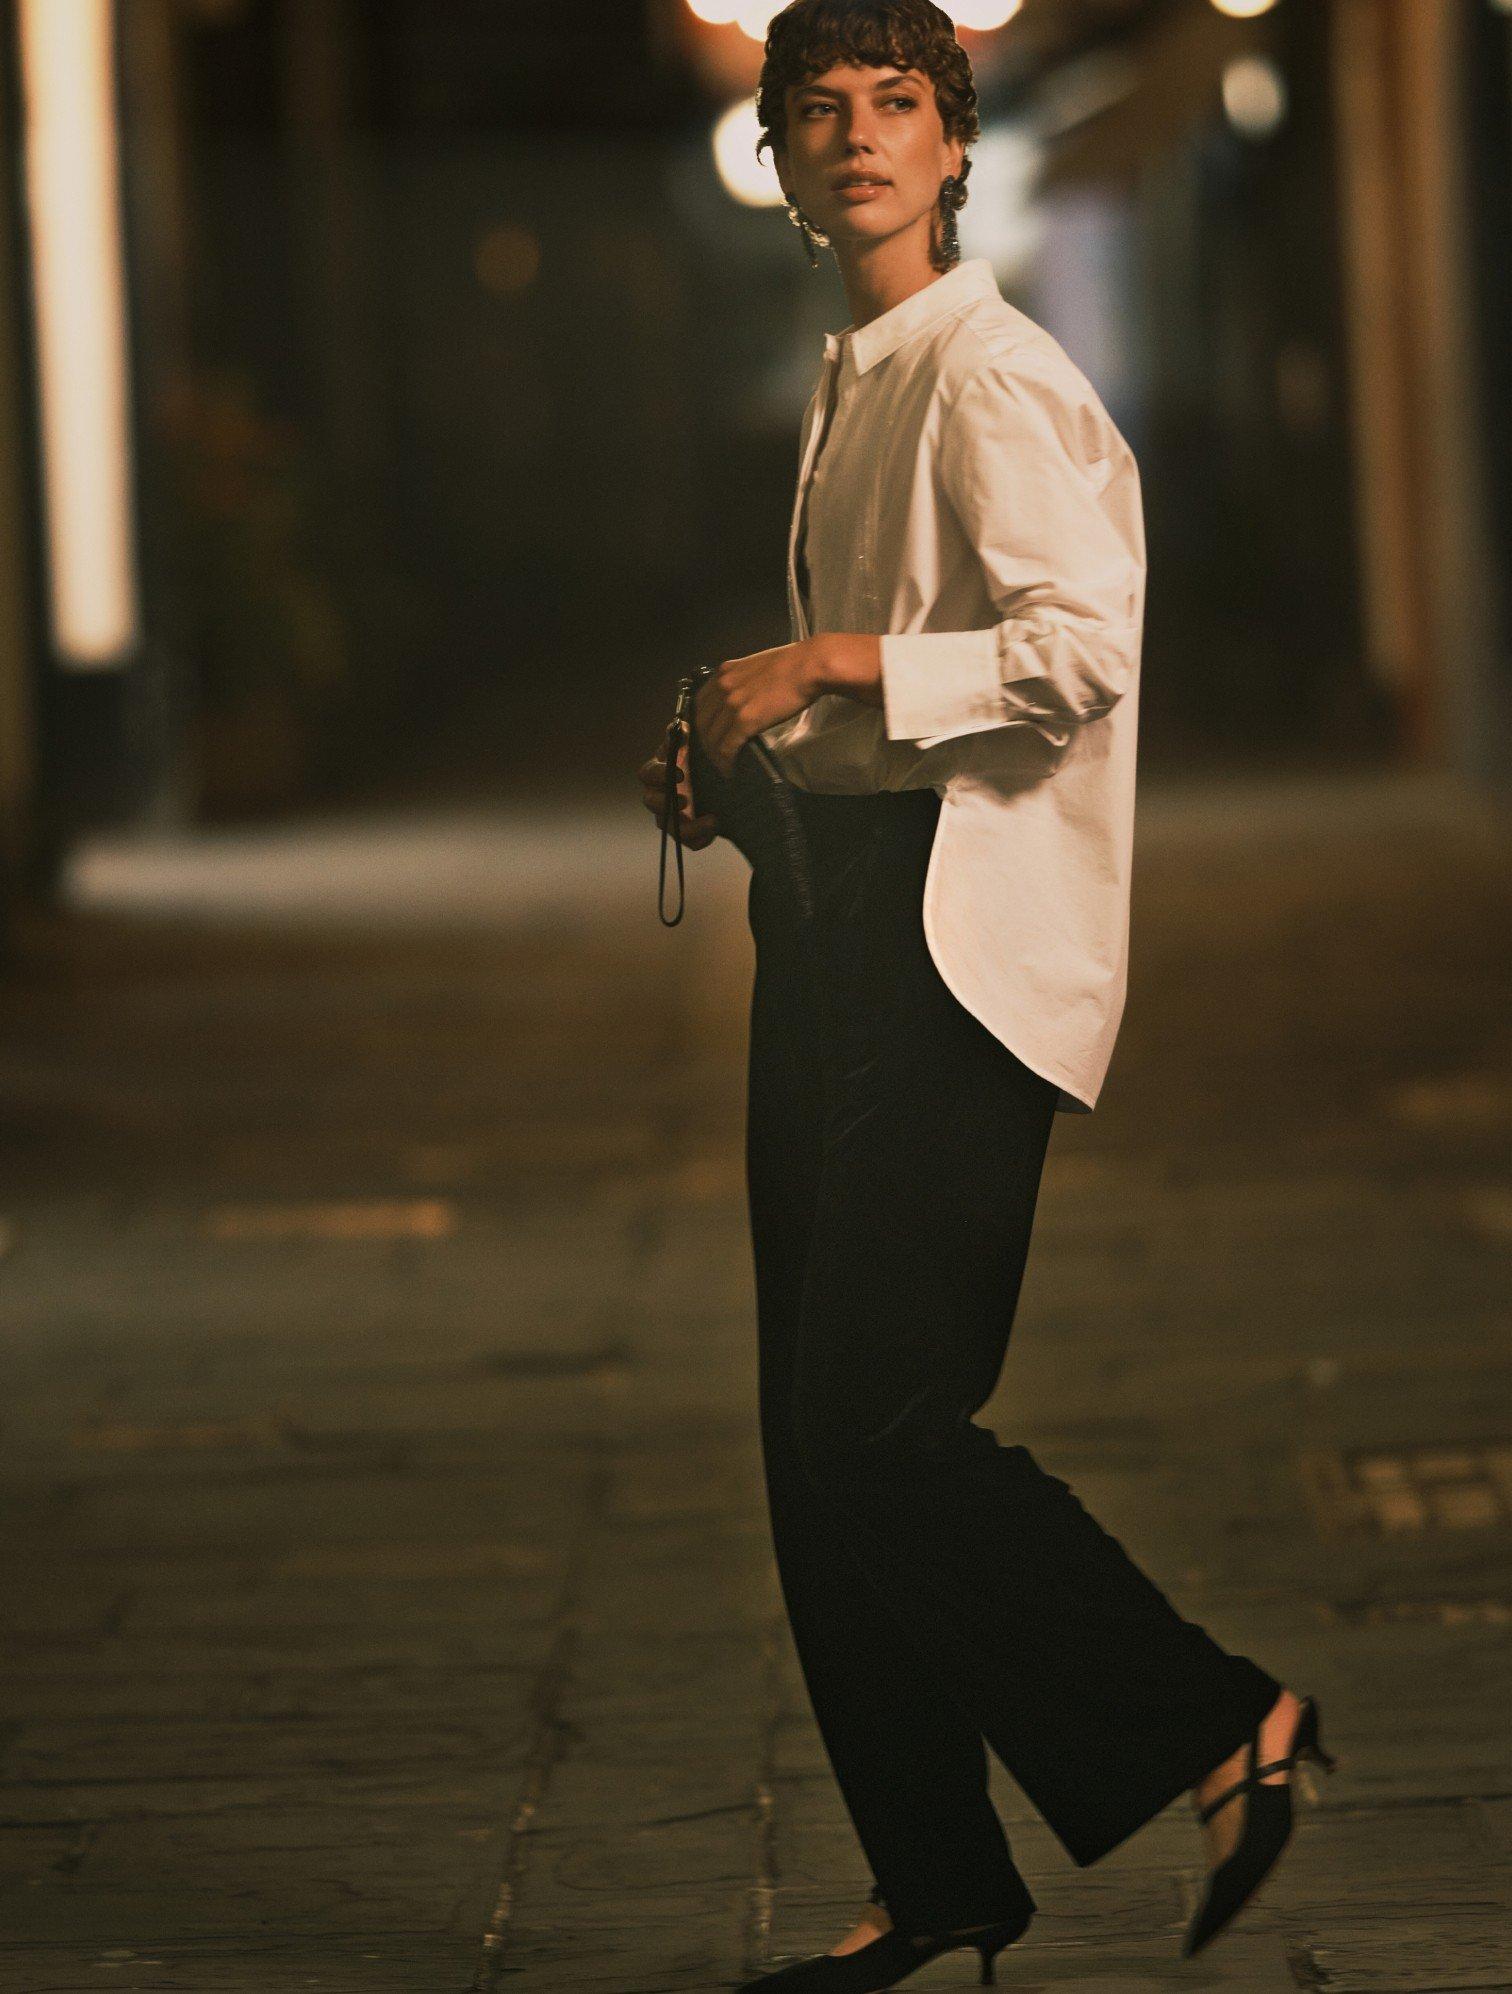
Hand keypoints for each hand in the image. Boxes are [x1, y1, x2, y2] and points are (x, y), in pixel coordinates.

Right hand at [638, 733, 718, 849]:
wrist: (723, 782)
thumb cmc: (701, 759)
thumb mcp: (695, 747)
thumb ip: (685, 738)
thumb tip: (683, 726)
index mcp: (659, 772)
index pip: (648, 774)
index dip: (659, 775)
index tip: (680, 773)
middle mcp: (659, 794)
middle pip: (650, 802)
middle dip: (664, 802)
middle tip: (684, 800)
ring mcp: (670, 815)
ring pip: (667, 826)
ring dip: (686, 827)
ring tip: (711, 821)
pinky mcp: (685, 831)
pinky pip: (688, 841)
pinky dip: (701, 838)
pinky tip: (716, 827)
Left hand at [692, 640, 824, 778]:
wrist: (808, 667)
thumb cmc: (792, 665)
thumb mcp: (756, 668)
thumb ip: (743, 683)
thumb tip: (744, 700)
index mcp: (724, 672)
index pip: (701, 702)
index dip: (702, 723)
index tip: (709, 735)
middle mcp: (722, 687)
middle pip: (702, 722)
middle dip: (706, 743)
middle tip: (714, 755)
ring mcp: (732, 704)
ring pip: (712, 738)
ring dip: (715, 756)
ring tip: (723, 766)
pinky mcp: (745, 720)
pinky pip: (727, 747)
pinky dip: (726, 762)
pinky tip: (730, 770)